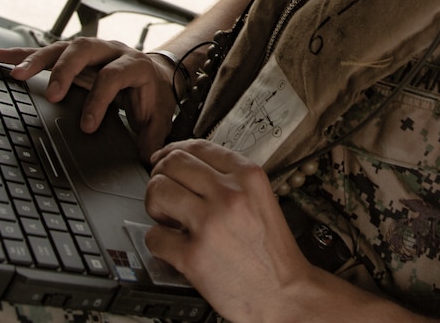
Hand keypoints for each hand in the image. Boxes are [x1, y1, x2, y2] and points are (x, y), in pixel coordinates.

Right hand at [0, 37, 176, 162]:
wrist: (155, 75)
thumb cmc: (154, 97)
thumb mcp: (159, 117)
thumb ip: (153, 138)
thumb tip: (148, 161)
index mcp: (134, 65)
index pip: (112, 76)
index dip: (99, 99)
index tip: (87, 126)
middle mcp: (111, 51)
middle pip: (84, 50)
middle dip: (65, 70)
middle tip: (51, 95)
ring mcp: (91, 50)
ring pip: (62, 48)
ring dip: (37, 60)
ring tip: (15, 74)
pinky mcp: (74, 55)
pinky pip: (47, 52)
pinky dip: (23, 56)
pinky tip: (1, 58)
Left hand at [144, 140, 316, 321]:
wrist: (285, 292)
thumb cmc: (272, 252)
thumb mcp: (261, 199)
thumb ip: (230, 180)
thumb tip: (189, 166)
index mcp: (248, 177)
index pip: (198, 146)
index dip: (174, 150)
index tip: (165, 158)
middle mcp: (229, 195)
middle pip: (172, 163)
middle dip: (160, 175)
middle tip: (164, 191)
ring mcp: (210, 225)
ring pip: (157, 191)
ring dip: (155, 204)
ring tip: (168, 217)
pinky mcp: (193, 256)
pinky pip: (154, 236)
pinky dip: (157, 241)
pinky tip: (172, 245)